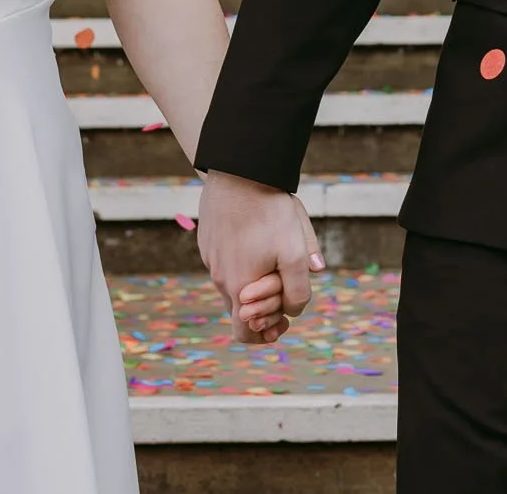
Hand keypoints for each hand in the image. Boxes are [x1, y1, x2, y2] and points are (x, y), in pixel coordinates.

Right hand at [196, 171, 322, 343]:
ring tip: (275, 258)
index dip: (264, 335)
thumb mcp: (295, 253)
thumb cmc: (269, 213)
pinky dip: (241, 260)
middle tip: (285, 291)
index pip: (243, 333)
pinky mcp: (208, 240)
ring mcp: (210, 257)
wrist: (238, 172)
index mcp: (238, 288)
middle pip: (240, 308)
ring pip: (233, 282)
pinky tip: (256, 237)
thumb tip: (295, 309)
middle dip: (264, 306)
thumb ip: (299, 288)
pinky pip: (225, 260)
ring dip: (253, 281)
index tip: (282, 324)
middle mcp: (219, 277)